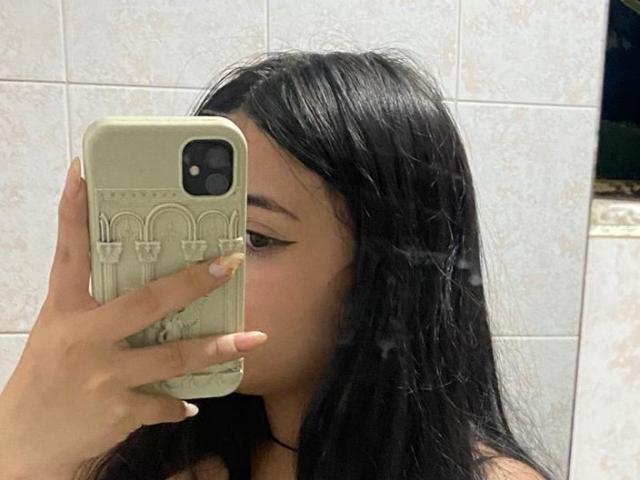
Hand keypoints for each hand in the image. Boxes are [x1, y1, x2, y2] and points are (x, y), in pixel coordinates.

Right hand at [0, 157, 266, 478]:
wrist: (23, 441)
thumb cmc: (47, 375)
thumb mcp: (60, 329)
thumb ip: (94, 302)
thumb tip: (137, 273)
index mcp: (67, 309)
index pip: (70, 251)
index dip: (76, 211)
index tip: (85, 172)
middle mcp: (86, 337)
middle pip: (146, 301)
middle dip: (192, 282)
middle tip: (230, 261)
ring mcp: (103, 375)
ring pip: (171, 356)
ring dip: (215, 347)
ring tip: (252, 338)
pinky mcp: (118, 410)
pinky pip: (163, 402)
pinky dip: (180, 401)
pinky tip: (195, 400)